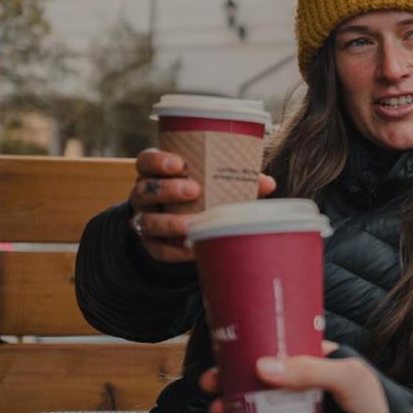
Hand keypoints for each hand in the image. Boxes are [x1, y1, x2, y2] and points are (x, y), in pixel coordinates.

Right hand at [127, 148, 275, 263]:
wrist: (181, 230)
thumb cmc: (200, 198)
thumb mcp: (212, 186)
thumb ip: (236, 182)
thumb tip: (268, 182)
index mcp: (157, 174)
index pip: (146, 161)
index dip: (157, 161)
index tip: (179, 163)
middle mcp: (145, 196)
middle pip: (144, 189)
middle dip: (167, 189)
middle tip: (194, 190)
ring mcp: (145, 220)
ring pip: (146, 221)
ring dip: (169, 222)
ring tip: (192, 223)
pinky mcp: (151, 246)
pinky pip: (158, 249)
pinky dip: (175, 251)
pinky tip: (192, 248)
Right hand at [200, 342, 390, 412]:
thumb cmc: (384, 408)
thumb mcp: (349, 380)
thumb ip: (309, 372)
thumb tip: (264, 367)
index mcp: (324, 359)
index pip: (282, 347)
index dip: (250, 350)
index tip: (224, 354)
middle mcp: (314, 384)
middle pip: (266, 380)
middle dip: (236, 383)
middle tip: (212, 388)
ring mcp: (311, 411)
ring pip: (268, 410)